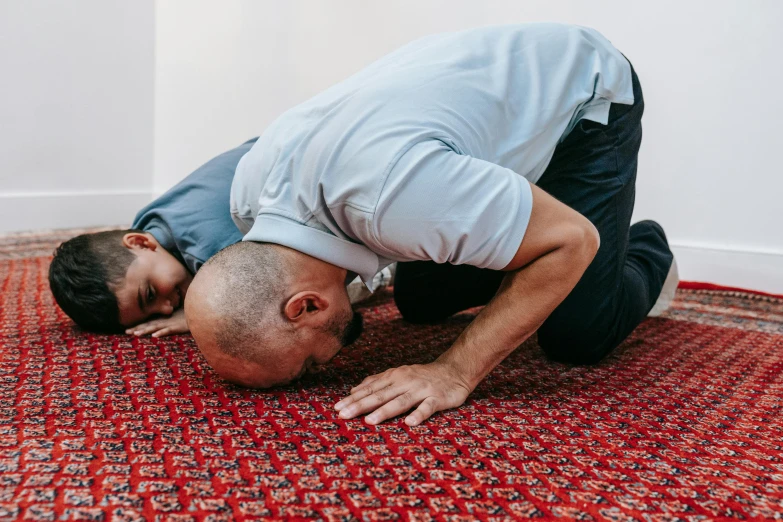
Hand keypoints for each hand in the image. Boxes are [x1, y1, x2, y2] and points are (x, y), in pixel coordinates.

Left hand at [125, 309, 188, 337]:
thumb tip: (163, 325)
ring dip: (146, 330)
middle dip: (137, 328)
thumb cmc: (190, 315)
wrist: (200, 312)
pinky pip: (168, 330)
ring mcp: (171, 324)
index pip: (149, 323)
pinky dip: (161, 332)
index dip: (138, 326)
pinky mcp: (178, 327)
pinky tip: (154, 335)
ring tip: (136, 334)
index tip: (127, 330)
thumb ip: (171, 321)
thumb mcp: (178, 319)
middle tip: (126, 332)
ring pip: (156, 327)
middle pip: (149, 325)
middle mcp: (165, 321)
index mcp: (164, 320)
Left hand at [334, 361, 472, 425]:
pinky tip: (409, 423)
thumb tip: (353, 391)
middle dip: (360, 405)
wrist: (455, 370)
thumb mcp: (398, 375)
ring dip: (385, 411)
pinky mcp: (438, 398)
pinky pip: (428, 407)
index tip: (336, 408)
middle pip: (380, 395)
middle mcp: (405, 381)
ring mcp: (421, 389)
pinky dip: (419, 414)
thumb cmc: (422, 376)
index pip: (370, 389)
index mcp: (394, 376)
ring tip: (370, 421)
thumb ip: (377, 382)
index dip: (353, 398)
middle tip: (343, 414)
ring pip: (401, 401)